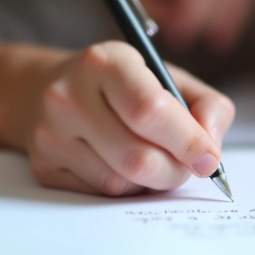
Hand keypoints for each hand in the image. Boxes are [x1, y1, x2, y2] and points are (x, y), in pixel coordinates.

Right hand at [0, 40, 234, 195]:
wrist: (44, 90)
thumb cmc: (123, 85)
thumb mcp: (168, 76)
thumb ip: (207, 104)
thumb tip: (211, 146)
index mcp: (106, 62)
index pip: (150, 110)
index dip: (188, 141)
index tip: (210, 159)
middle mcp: (69, 95)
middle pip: (137, 156)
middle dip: (176, 170)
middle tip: (190, 166)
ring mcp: (51, 133)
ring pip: (120, 181)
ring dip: (152, 180)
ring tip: (155, 158)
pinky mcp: (43, 166)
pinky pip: (100, 193)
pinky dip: (126, 187)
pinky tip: (125, 164)